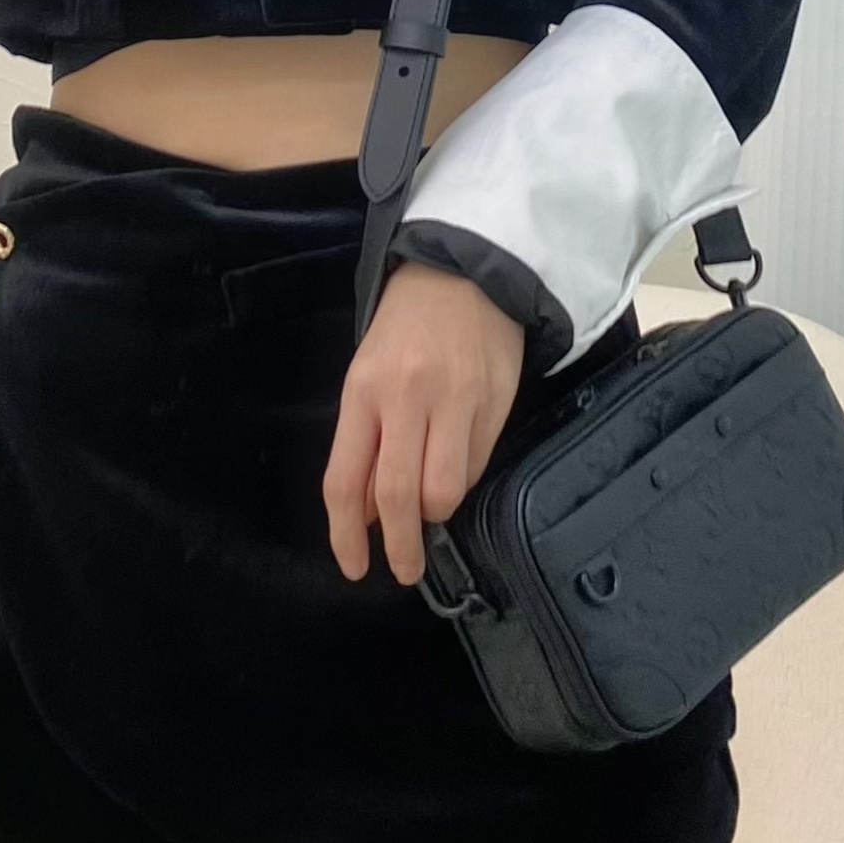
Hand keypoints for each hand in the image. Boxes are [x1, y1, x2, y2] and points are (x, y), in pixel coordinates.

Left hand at [323, 260, 525, 584]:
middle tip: (404, 569)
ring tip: (433, 504)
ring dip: (437, 512)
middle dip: (400, 546)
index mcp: (364, 391)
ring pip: (447, 490)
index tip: (354, 568)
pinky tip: (456, 462)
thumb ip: (366, 443)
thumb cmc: (405, 327)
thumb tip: (369, 514)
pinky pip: (478, 464)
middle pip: (399, 495)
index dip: (346, 536)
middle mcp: (408, 398)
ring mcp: (457, 401)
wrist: (465, 273)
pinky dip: (464, 479)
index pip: (346, 481)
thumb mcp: (366, 375)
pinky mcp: (497, 403)